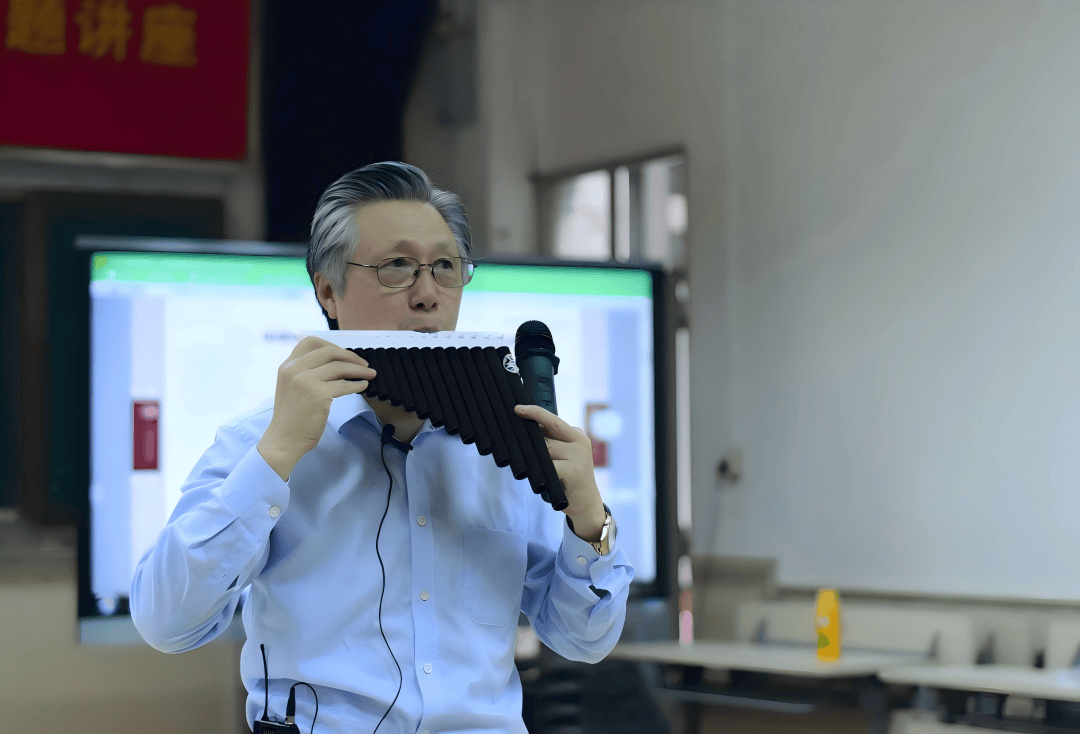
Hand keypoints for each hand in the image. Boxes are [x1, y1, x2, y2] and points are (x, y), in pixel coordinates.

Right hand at [258, 336, 375, 476]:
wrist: (284, 440)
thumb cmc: (292, 418)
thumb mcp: (293, 388)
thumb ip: (308, 373)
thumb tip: (339, 366)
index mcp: (287, 366)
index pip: (310, 342)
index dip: (331, 344)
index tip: (345, 353)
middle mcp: (294, 369)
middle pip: (329, 351)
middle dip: (350, 355)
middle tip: (363, 363)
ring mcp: (305, 381)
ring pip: (340, 367)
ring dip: (359, 370)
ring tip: (370, 374)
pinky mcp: (318, 394)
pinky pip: (344, 385)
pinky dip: (357, 385)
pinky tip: (363, 386)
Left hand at [513, 403, 605, 539]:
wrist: (586, 503)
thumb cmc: (570, 477)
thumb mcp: (565, 455)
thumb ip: (552, 441)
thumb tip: (528, 426)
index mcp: (578, 435)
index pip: (553, 420)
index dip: (534, 413)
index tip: (517, 409)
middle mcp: (581, 443)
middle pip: (545, 439)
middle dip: (530, 446)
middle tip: (519, 452)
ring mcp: (578, 456)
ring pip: (544, 452)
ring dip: (534, 462)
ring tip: (535, 471)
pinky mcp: (573, 471)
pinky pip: (547, 466)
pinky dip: (539, 471)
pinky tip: (539, 478)